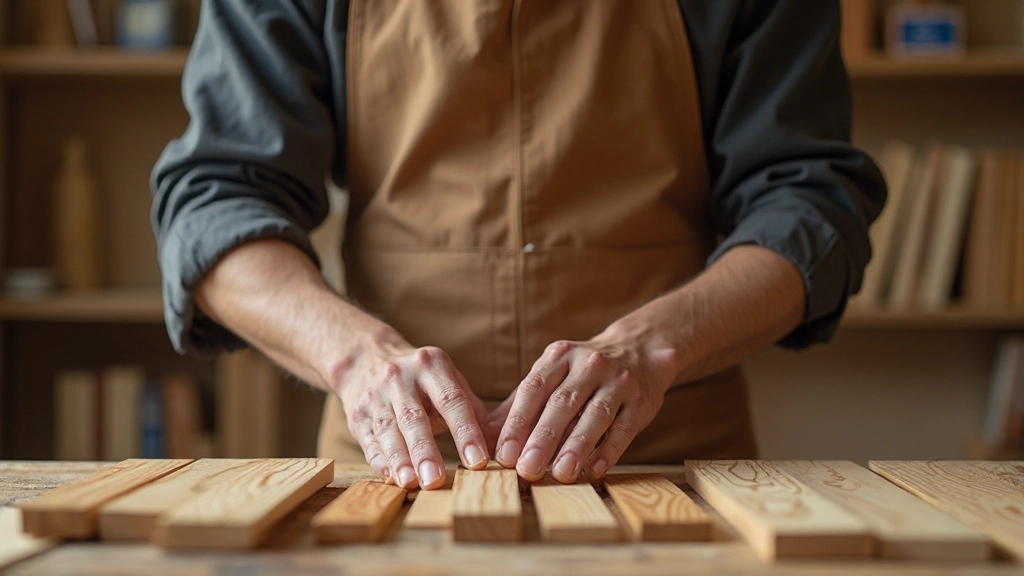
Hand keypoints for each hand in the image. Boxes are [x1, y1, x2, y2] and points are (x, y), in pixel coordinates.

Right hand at [333, 333, 493, 489]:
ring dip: (400, 459)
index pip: (452, 400)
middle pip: (414, 417)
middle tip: (436, 480)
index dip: (465, 432)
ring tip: (411, 483)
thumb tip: (499, 442)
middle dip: (425, 450)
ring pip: (388, 429)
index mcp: (431, 366)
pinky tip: (390, 475)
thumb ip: (471, 408)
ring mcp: (375, 395)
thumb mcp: (446, 378)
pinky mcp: (356, 414)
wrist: (365, 356)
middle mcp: (400, 378)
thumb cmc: (419, 377)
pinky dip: (378, 458)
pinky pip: (368, 438)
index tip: (478, 460)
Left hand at [489, 330, 678, 482]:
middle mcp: (589, 364)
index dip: (518, 422)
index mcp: (559, 356)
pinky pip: (623, 428)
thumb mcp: (551, 374)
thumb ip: (519, 405)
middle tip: (527, 469)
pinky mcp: (641, 400)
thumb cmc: (583, 372)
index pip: (533, 389)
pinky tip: (594, 470)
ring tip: (561, 474)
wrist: (640, 350)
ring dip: (576, 447)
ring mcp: (618, 381)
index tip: (504, 454)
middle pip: (562, 404)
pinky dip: (609, 451)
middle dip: (543, 438)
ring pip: (595, 415)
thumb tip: (484, 436)